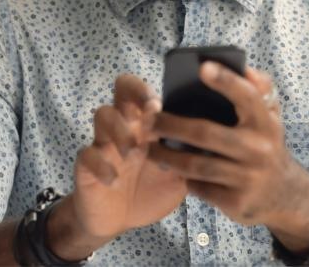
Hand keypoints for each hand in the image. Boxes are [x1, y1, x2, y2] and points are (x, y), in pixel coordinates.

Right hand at [52, 74, 187, 258]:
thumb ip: (192, 157)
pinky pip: (87, 154)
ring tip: (132, 152)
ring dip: (119, 129)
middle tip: (148, 112)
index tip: (160, 104)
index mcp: (148, 124)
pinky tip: (113, 179)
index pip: (146, 90)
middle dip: (134, 93)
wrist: (120, 220)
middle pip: (121, 88)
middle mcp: (125, 125)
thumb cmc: (151, 190)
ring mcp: (104, 143)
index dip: (150, 89)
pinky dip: (100, 165)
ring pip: (102, 114)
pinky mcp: (87, 165)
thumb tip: (221, 143)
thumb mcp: (178, 174)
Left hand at [148, 64, 308, 251]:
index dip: (226, 80)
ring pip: (196, 165)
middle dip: (171, 125)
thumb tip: (245, 68)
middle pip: (205, 134)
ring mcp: (247, 178)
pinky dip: (183, 178)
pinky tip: (173, 169)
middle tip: (148, 120)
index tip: (202, 66)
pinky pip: (199, 187)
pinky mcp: (235, 202)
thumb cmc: (266, 145)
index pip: (247, 97)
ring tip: (149, 147)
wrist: (284, 196)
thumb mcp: (270, 118)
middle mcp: (259, 149)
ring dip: (166, 156)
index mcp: (266, 123)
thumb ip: (259, 91)